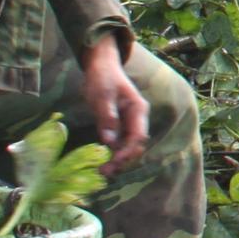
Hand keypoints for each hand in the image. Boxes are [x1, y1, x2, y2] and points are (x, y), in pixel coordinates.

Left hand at [79, 36, 149, 170]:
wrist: (100, 65)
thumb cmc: (103, 77)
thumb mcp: (102, 95)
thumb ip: (106, 117)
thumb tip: (108, 140)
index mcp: (138, 110)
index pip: (138, 135)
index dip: (128, 151)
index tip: (113, 161)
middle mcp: (136, 118)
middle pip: (135, 144)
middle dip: (123, 159)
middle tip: (104, 172)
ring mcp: (128, 121)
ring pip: (127, 145)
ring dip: (117, 159)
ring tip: (102, 171)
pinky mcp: (118, 124)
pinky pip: (118, 142)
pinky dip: (111, 152)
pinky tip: (101, 160)